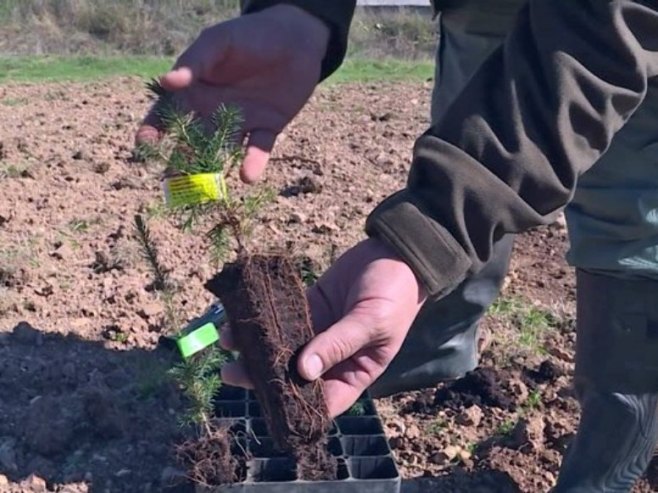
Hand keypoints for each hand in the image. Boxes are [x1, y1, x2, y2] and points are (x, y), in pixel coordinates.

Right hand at [135, 5, 328, 182]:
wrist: (295, 38)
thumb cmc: (250, 35)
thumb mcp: (219, 42)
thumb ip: (195, 61)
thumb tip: (167, 82)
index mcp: (195, 91)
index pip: (167, 113)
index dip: (153, 129)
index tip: (145, 145)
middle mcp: (213, 111)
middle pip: (191, 140)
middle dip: (180, 161)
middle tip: (171, 181)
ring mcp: (240, 122)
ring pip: (221, 151)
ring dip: (212, 169)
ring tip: (205, 188)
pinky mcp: (267, 128)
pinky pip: (258, 149)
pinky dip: (253, 162)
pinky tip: (247, 176)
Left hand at [221, 239, 426, 416]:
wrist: (396, 252)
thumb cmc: (396, 293)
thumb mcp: (371, 322)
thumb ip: (337, 344)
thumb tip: (302, 371)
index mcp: (355, 371)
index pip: (324, 400)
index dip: (298, 407)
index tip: (268, 404)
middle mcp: (333, 357)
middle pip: (294, 376)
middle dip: (263, 376)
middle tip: (232, 373)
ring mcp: (318, 331)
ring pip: (283, 346)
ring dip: (256, 346)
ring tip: (228, 341)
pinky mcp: (309, 306)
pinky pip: (282, 316)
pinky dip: (262, 318)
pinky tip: (240, 317)